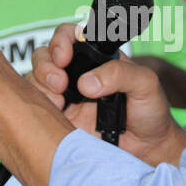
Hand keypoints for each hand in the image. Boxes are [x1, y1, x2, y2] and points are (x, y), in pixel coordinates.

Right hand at [29, 23, 185, 167]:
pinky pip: (37, 105)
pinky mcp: (58, 118)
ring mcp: (65, 95)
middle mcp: (76, 73)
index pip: (70, 36)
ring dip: (41, 84)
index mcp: (96, 58)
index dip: (62, 40)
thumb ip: (120, 74)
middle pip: (45, 55)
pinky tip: (57, 111)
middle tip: (61, 83)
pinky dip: (39, 104)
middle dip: (46, 64)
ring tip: (60, 101)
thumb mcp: (145, 84)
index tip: (65, 56)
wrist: (148, 148)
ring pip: (36, 78)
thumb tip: (86, 83)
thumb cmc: (150, 111)